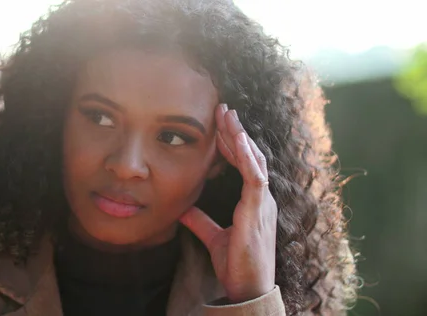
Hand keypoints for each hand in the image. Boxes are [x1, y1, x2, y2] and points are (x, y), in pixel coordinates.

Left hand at [179, 103, 277, 302]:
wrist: (247, 287)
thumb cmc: (236, 263)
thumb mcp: (214, 236)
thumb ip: (200, 221)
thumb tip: (181, 210)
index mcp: (253, 202)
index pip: (244, 164)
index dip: (233, 144)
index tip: (220, 125)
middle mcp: (261, 198)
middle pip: (251, 156)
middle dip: (236, 132)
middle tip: (223, 109)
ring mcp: (262, 203)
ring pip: (254, 161)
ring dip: (240, 137)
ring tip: (229, 115)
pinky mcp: (258, 211)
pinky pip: (255, 177)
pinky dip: (247, 157)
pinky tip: (238, 139)